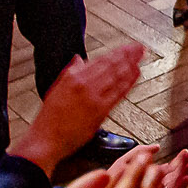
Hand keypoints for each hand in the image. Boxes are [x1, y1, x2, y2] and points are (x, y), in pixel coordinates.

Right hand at [10, 43, 146, 175]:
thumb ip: (70, 72)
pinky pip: (118, 93)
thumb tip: (79, 59)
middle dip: (128, 55)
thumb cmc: (50, 118)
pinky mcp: (100, 111)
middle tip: (139, 48)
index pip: (100, 60)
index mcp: (72, 77)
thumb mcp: (56, 88)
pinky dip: (129, 82)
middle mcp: (83, 84)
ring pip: (116, 76)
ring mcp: (93, 97)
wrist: (45, 139)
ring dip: (131, 65)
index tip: (127, 48)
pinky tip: (136, 75)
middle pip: (110, 65)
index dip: (117, 52)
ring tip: (141, 58)